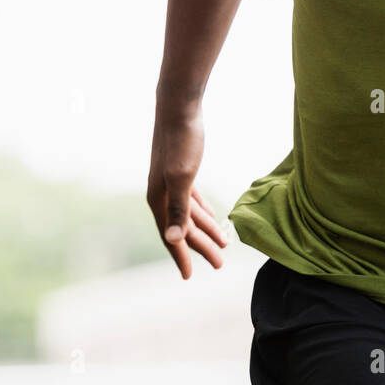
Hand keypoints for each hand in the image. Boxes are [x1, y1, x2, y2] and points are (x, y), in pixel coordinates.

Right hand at [146, 106, 227, 278]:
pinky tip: (213, 218)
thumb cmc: (181, 140)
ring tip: (224, 245)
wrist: (179, 107)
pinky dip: (202, 211)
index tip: (190, 277)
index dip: (181, 257)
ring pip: (189, 214)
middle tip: (220, 264)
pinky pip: (191, 199)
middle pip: (182, 228)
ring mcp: (170, 182)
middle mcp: (162, 193)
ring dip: (206, 230)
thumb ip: (179, 208)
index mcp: (159, 199)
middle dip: (200, 247)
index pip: (171, 236)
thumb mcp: (182, 175)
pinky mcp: (180, 170)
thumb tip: (173, 239)